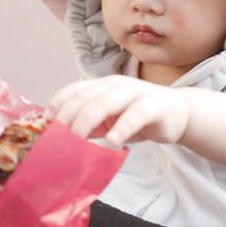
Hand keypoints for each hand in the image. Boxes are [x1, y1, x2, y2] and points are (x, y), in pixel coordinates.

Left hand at [46, 76, 189, 145]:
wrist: (180, 114)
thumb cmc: (140, 117)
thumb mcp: (110, 122)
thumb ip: (89, 125)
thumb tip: (63, 137)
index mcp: (104, 86)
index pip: (75, 90)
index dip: (58, 104)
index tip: (46, 122)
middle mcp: (118, 85)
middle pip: (87, 98)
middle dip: (69, 117)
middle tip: (57, 138)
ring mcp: (137, 93)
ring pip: (107, 103)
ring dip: (88, 121)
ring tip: (77, 139)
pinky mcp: (155, 105)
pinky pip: (136, 114)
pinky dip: (122, 127)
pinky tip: (113, 141)